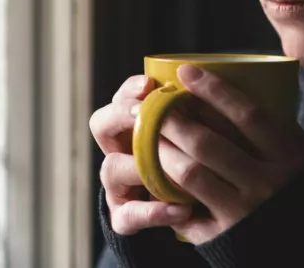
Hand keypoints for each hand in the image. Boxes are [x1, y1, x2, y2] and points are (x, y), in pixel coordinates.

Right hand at [90, 74, 194, 235]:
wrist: (186, 215)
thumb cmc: (190, 165)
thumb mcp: (191, 138)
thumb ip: (190, 118)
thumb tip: (202, 90)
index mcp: (131, 128)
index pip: (120, 99)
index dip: (129, 90)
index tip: (149, 85)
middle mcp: (118, 152)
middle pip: (101, 124)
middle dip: (120, 115)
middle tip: (141, 113)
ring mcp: (117, 186)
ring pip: (111, 168)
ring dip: (138, 165)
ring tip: (168, 167)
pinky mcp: (123, 217)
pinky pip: (131, 215)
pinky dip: (155, 212)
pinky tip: (182, 210)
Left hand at [160, 65, 303, 244]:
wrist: (300, 245)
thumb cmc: (289, 187)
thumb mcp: (293, 154)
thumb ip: (269, 126)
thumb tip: (227, 83)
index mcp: (286, 157)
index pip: (248, 115)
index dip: (214, 90)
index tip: (186, 70)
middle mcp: (265, 184)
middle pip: (207, 143)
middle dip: (172, 120)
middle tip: (152, 104)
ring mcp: (242, 213)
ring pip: (189, 173)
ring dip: (162, 150)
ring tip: (146, 134)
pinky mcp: (221, 236)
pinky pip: (184, 206)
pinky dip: (166, 187)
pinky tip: (153, 171)